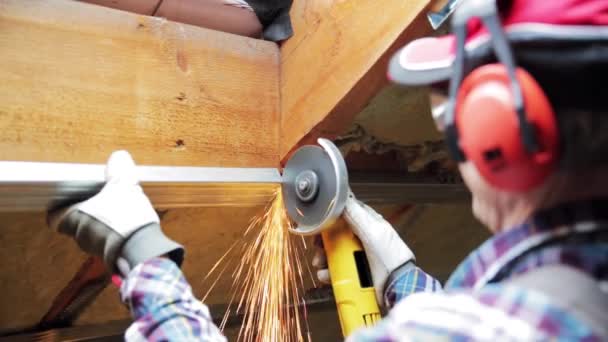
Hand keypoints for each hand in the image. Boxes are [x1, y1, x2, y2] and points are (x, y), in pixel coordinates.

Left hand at [48, 151, 183, 275]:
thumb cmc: (124, 216)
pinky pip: (109, 241)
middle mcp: (79, 236)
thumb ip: (118, 170)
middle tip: (101, 198)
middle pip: (76, 222)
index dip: (62, 206)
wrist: (142, 249)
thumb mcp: (123, 186)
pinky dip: (115, 232)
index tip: (72, 196)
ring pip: (93, 232)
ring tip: (119, 209)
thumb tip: (118, 156)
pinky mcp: (112, 256)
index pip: (54, 215)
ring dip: (103, 222)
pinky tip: (130, 223)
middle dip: (88, 211)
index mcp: (72, 218)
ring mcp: (95, 249)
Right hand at [313, 192, 414, 304]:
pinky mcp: (356, 272)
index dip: (331, 218)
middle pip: (336, 235)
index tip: (320, 224)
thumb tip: (343, 200)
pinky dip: (329, 272)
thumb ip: (357, 216)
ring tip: (320, 264)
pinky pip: (337, 269)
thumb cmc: (392, 259)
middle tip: (318, 248)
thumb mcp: (373, 232)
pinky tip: (325, 274)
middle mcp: (363, 239)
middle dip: (324, 242)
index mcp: (369, 225)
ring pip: (334, 253)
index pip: (345, 215)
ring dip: (324, 258)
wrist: (398, 287)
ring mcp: (359, 256)